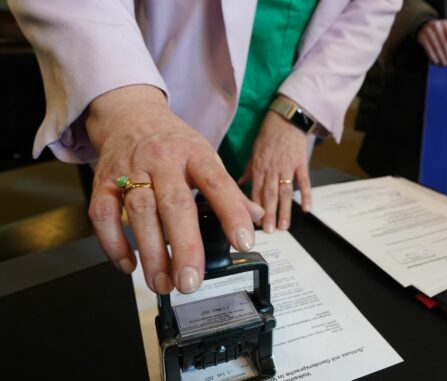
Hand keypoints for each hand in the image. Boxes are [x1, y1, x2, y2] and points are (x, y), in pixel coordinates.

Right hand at [85, 85, 263, 294]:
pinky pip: (103, 215)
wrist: (129, 115)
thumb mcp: (205, 156)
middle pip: (175, 205)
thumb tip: (256, 216)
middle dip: (184, 247)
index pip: (217, 183)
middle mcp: (162, 162)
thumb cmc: (172, 143)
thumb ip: (229, 190)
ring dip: (151, 254)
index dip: (232, 212)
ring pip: (140, 214)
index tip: (243, 241)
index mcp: (194, 155)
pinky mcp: (103, 182)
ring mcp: (130, 170)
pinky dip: (113, 243)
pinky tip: (128, 265)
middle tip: (192, 281)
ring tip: (163, 284)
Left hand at [239, 97, 311, 232]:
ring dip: (285, 210)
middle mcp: (272, 169)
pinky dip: (305, 195)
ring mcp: (288, 167)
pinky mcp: (301, 164)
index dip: (255, 208)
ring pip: (286, 192)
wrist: (287, 119)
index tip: (253, 222)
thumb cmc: (269, 134)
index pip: (255, 191)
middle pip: (270, 195)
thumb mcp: (254, 151)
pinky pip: (304, 182)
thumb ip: (249, 170)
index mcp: (259, 166)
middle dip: (269, 214)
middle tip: (269, 231)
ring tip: (284, 227)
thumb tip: (239, 185)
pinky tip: (306, 209)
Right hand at [416, 19, 446, 65]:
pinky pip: (429, 49)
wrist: (421, 26)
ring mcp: (428, 31)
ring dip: (441, 57)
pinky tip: (436, 62)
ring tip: (444, 64)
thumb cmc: (437, 31)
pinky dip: (433, 57)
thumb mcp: (445, 31)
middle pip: (445, 43)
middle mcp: (436, 26)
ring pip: (437, 47)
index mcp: (445, 23)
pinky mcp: (422, 37)